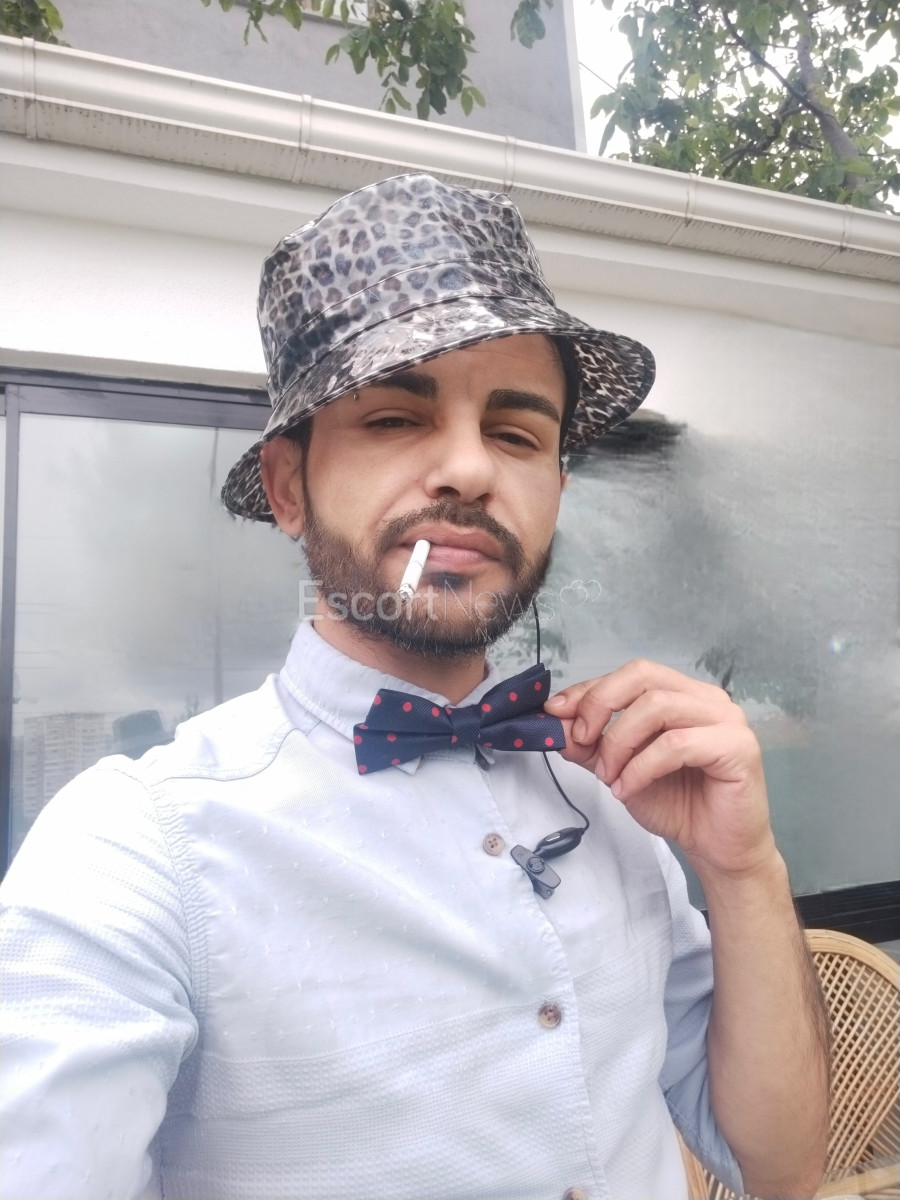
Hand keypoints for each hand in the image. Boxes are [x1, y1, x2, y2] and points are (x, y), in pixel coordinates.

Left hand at [543, 659, 775, 880]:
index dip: (589, 690)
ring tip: (609, 777)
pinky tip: (627, 789)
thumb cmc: (678, 805)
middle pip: (643, 676)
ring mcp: (726, 720)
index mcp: (682, 694)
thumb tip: (555, 723)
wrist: (717, 849)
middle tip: (581, 739)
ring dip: (619, 742)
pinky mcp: (738, 747)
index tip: (555, 711)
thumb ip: (591, 745)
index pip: (630, 675)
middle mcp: (706, 699)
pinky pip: (676, 744)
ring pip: (657, 706)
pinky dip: (641, 766)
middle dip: (601, 704)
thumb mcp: (620, 770)